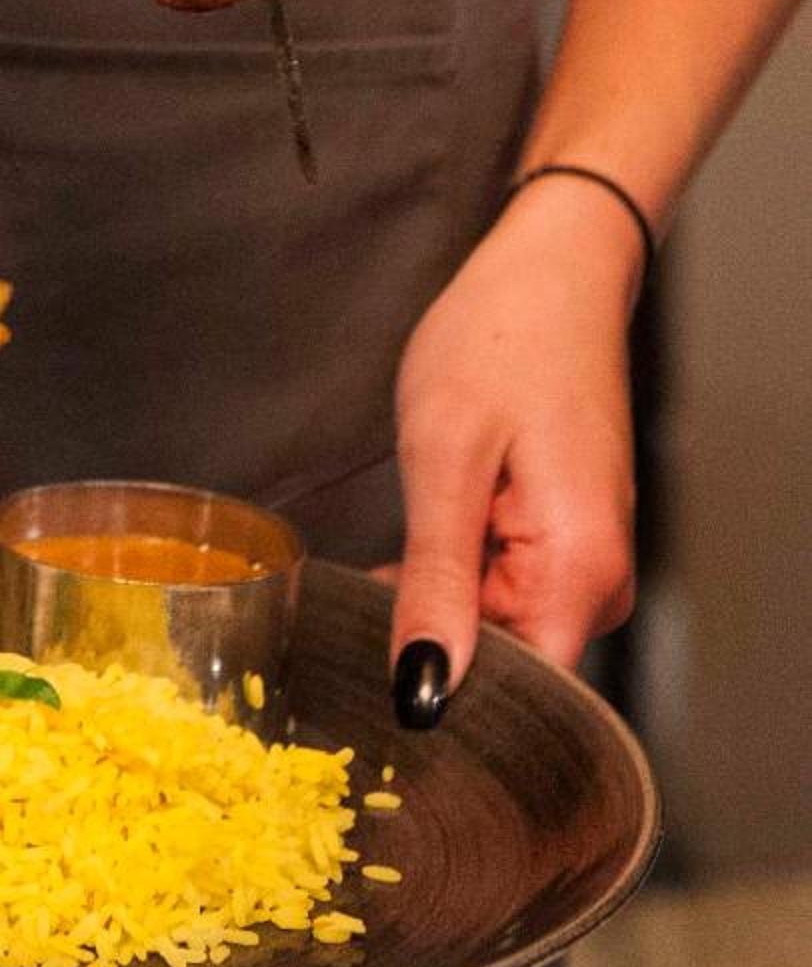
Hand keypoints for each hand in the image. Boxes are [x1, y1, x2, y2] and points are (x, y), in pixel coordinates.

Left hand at [387, 175, 639, 714]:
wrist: (549, 272)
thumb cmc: (501, 341)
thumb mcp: (444, 459)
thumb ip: (435, 581)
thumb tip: (423, 687)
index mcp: (582, 573)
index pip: (522, 694)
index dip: (444, 692)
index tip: (373, 667)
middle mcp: (599, 583)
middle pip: (506, 664)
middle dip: (433, 639)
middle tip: (368, 589)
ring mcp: (586, 563)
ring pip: (499, 627)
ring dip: (440, 602)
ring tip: (400, 544)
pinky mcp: (565, 542)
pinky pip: (505, 590)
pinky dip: (456, 574)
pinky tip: (419, 543)